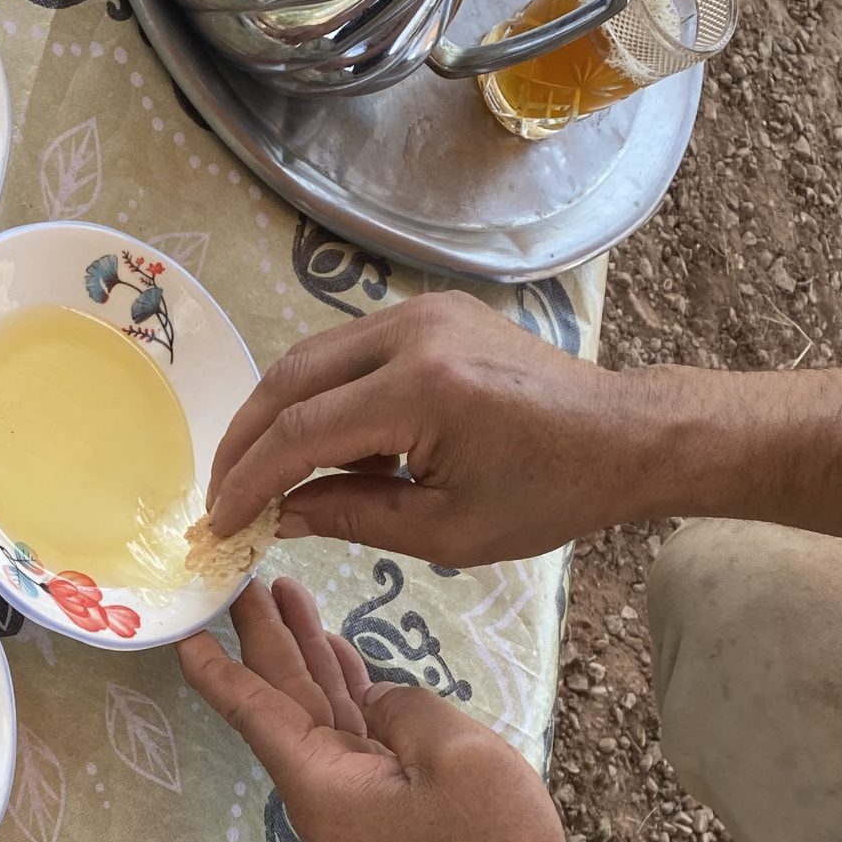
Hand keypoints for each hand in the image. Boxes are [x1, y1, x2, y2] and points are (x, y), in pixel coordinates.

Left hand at [179, 578, 579, 841]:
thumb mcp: (452, 753)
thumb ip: (403, 707)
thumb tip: (377, 700)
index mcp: (320, 782)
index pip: (251, 711)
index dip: (215, 667)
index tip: (181, 628)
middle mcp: (322, 789)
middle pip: (280, 701)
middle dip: (262, 639)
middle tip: (242, 580)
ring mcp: (353, 795)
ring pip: (316, 710)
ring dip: (303, 653)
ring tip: (284, 594)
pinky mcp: (384, 799)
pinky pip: (352, 732)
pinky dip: (344, 687)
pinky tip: (333, 648)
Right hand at [207, 290, 654, 563]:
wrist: (621, 433)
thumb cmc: (547, 493)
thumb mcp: (447, 528)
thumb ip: (353, 516)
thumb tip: (279, 516)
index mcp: (422, 392)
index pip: (301, 433)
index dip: (249, 481)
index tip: (219, 523)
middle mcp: (411, 334)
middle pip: (290, 379)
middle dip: (244, 440)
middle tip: (222, 493)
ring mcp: (420, 313)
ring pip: (311, 358)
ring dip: (277, 415)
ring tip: (260, 474)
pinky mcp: (430, 312)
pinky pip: (348, 350)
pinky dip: (320, 396)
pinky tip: (322, 446)